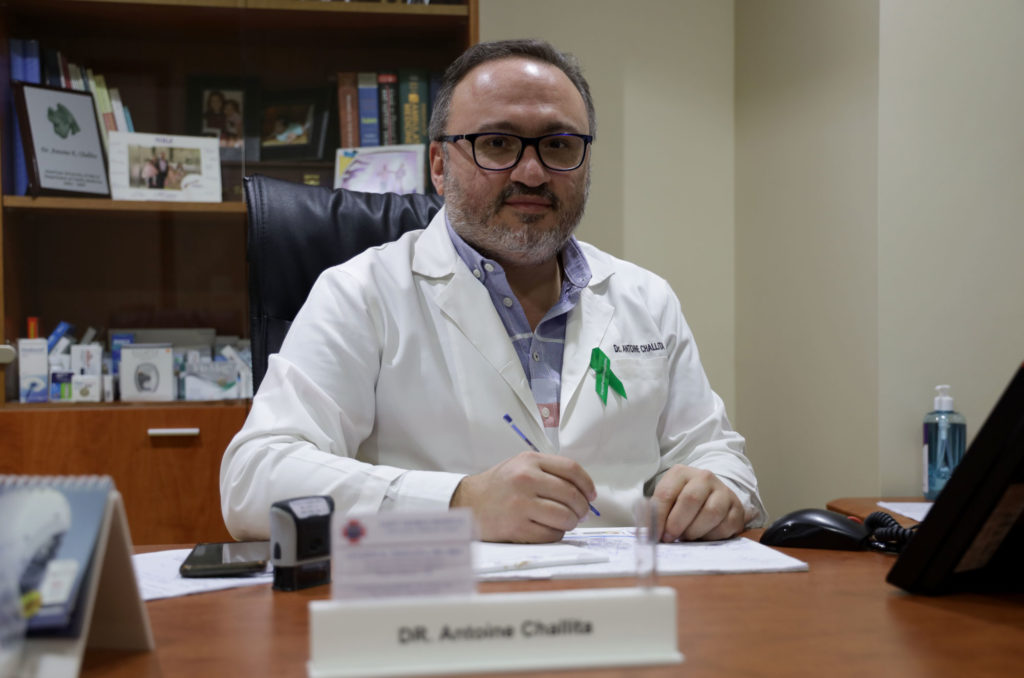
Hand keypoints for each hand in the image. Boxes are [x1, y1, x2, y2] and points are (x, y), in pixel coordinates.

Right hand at [450, 451, 596, 542]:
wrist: (468, 502)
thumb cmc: (499, 485)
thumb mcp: (521, 466)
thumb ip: (549, 471)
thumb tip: (584, 490)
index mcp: (529, 461)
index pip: (572, 469)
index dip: (588, 485)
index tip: (591, 495)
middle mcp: (525, 480)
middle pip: (572, 495)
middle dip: (582, 508)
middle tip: (581, 514)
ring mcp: (520, 504)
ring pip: (564, 517)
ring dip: (571, 523)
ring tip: (565, 522)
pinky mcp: (516, 527)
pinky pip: (550, 534)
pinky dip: (555, 534)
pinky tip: (548, 529)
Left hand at [651, 465, 744, 541]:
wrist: (710, 498)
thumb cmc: (681, 502)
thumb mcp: (666, 502)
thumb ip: (656, 514)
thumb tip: (648, 532)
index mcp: (681, 473)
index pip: (667, 493)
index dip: (659, 517)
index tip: (655, 535)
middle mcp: (704, 477)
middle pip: (691, 499)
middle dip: (677, 523)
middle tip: (671, 537)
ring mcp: (723, 491)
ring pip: (711, 513)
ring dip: (695, 531)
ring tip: (687, 536)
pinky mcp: (737, 509)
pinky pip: (726, 526)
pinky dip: (712, 536)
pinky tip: (704, 536)